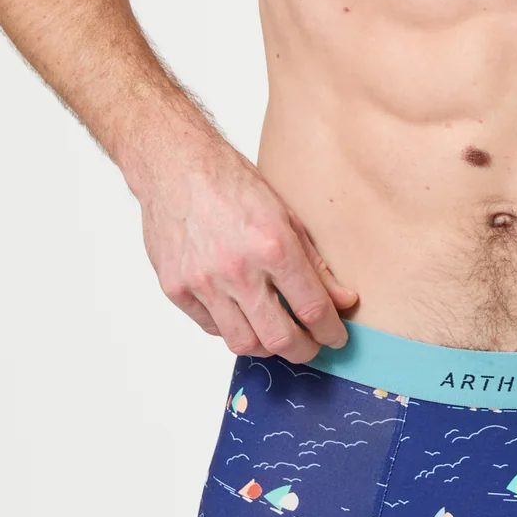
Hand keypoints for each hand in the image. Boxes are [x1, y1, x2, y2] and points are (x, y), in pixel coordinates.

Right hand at [136, 139, 357, 359]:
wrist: (175, 166)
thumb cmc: (231, 183)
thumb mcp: (286, 214)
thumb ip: (314, 263)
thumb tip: (342, 300)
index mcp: (273, 245)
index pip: (312, 309)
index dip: (330, 332)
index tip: (335, 337)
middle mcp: (238, 269)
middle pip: (279, 338)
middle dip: (304, 351)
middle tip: (311, 346)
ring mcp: (203, 283)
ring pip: (243, 343)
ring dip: (267, 346)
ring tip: (277, 334)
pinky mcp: (176, 289)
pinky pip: (211, 327)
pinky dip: (232, 328)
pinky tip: (242, 314)